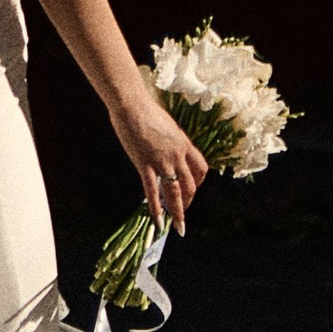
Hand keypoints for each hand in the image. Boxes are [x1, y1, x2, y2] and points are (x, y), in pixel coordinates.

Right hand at [113, 90, 206, 232]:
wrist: (131, 105)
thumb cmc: (146, 110)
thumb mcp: (167, 125)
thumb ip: (171, 141)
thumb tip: (169, 150)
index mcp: (185, 144)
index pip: (201, 169)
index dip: (198, 183)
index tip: (192, 190)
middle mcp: (177, 155)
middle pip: (191, 185)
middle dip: (188, 202)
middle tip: (182, 212)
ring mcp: (161, 161)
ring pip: (175, 192)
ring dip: (178, 212)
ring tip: (177, 226)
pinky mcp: (144, 164)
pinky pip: (152, 190)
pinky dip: (156, 208)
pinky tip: (157, 220)